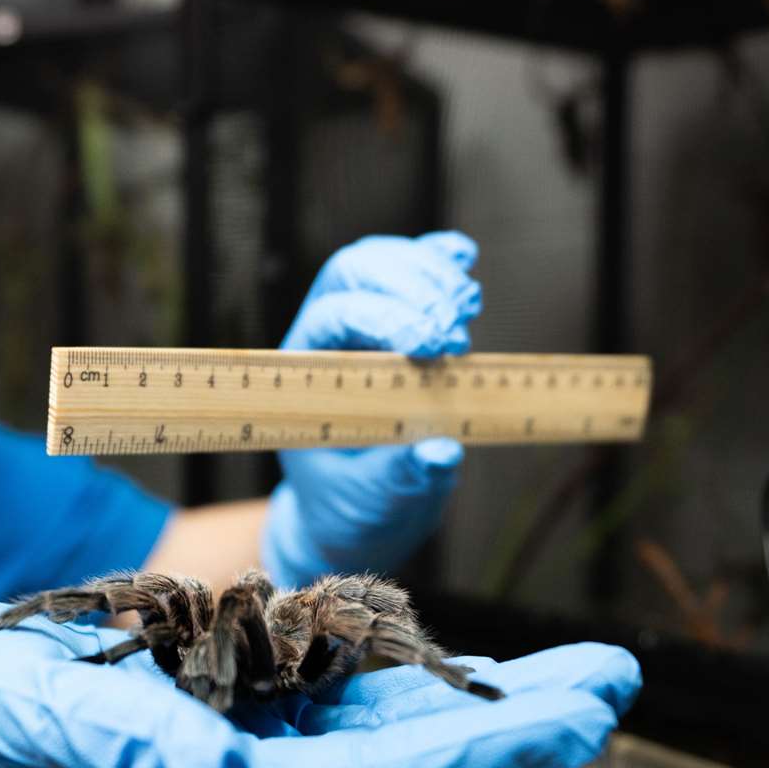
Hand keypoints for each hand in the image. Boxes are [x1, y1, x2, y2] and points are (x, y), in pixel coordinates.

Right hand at [0, 600, 639, 767]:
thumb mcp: (45, 713)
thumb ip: (124, 745)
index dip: (479, 747)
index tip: (575, 717)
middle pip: (408, 761)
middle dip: (514, 728)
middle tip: (616, 686)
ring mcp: (248, 749)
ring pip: (390, 732)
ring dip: (483, 706)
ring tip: (575, 676)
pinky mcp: (237, 711)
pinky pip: (345, 701)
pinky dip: (414, 682)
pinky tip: (459, 664)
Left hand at [262, 231, 481, 586]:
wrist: (356, 508)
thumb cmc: (351, 503)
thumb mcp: (371, 502)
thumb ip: (401, 478)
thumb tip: (441, 452)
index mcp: (301, 377)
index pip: (333, 316)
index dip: (384, 318)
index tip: (431, 343)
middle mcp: (325, 341)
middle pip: (355, 272)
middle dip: (410, 287)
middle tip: (456, 328)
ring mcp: (361, 326)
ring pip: (383, 264)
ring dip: (429, 273)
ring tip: (467, 307)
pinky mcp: (398, 325)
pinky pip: (411, 274)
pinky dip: (437, 261)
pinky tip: (462, 260)